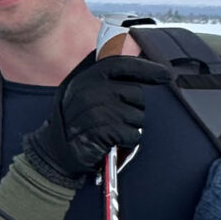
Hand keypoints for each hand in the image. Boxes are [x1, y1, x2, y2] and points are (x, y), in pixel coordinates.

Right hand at [23, 55, 171, 186]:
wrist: (54, 154)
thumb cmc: (73, 125)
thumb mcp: (82, 95)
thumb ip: (104, 81)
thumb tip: (136, 66)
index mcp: (87, 78)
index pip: (124, 65)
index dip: (148, 69)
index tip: (166, 75)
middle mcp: (92, 91)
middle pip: (136, 94)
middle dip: (132, 108)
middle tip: (112, 119)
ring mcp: (98, 110)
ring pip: (138, 117)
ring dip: (128, 127)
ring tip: (108, 132)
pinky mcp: (104, 130)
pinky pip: (134, 135)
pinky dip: (126, 142)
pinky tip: (111, 143)